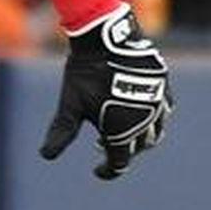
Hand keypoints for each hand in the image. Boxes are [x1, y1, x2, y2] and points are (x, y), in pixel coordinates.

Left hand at [39, 4, 170, 179]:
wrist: (106, 38)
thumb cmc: (84, 74)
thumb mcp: (70, 105)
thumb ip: (61, 132)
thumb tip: (46, 156)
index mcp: (122, 131)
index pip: (119, 162)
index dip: (108, 171)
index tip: (97, 171)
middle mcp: (145, 120)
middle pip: (138, 148)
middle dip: (121, 152)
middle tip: (101, 146)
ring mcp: (158, 103)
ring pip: (155, 132)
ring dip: (139, 138)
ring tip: (118, 132)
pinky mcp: (164, 86)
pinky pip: (164, 111)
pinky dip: (152, 119)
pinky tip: (137, 113)